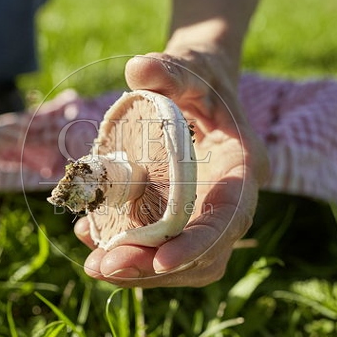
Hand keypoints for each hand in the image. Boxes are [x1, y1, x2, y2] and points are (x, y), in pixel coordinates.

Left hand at [76, 50, 267, 286]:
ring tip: (95, 265)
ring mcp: (207, 215)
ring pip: (185, 263)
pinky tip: (91, 240)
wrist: (198, 87)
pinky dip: (130, 252)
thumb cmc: (198, 74)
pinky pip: (161, 249)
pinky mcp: (182, 220)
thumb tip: (137, 69)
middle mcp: (232, 200)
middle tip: (104, 268)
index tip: (160, 261)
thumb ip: (168, 69)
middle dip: (156, 268)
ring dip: (141, 272)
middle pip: (206, 255)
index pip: (230, 219)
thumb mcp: (188, 65)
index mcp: (244, 166)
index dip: (198, 245)